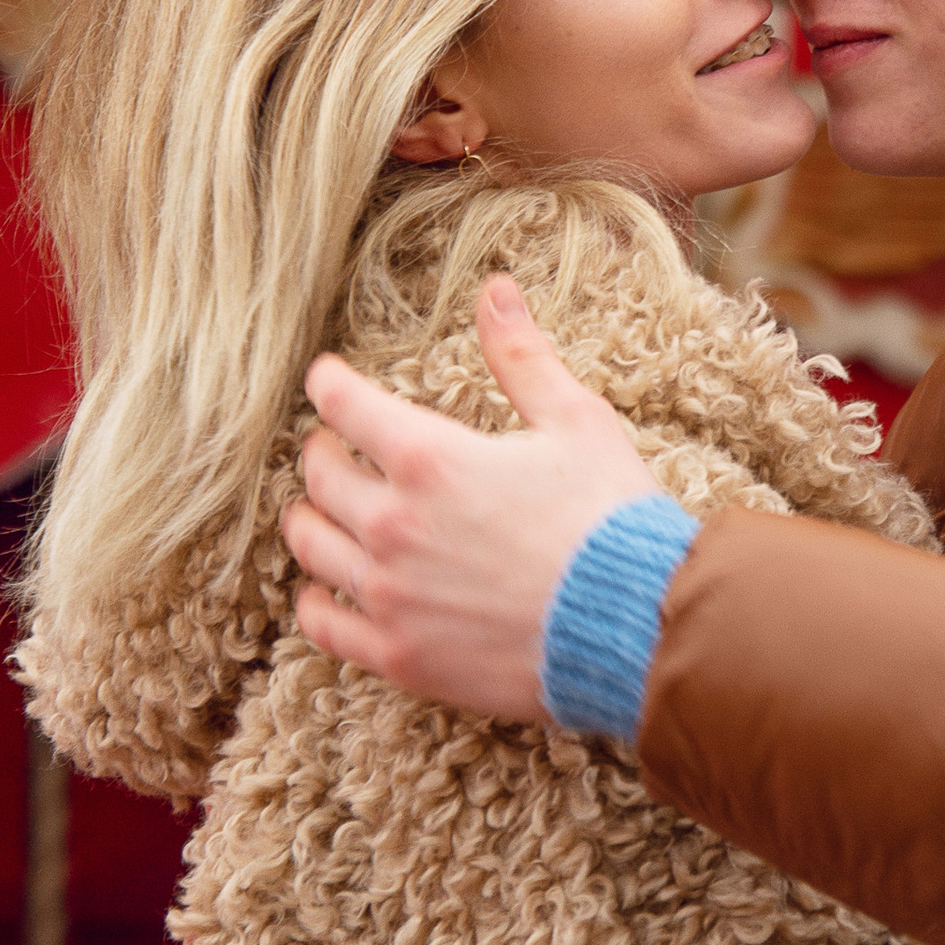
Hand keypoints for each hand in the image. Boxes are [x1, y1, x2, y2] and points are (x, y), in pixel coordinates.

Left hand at [284, 273, 661, 718]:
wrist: (634, 626)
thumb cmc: (609, 519)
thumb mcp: (573, 420)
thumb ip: (521, 357)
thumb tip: (495, 289)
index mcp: (428, 458)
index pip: (342, 405)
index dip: (328, 384)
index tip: (326, 380)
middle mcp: (392, 524)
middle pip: (319, 477)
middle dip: (321, 452)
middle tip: (333, 447)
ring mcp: (390, 595)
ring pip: (311, 547)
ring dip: (310, 521)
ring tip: (322, 513)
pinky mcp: (399, 655)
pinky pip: (324, 624)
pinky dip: (316, 602)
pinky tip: (325, 591)